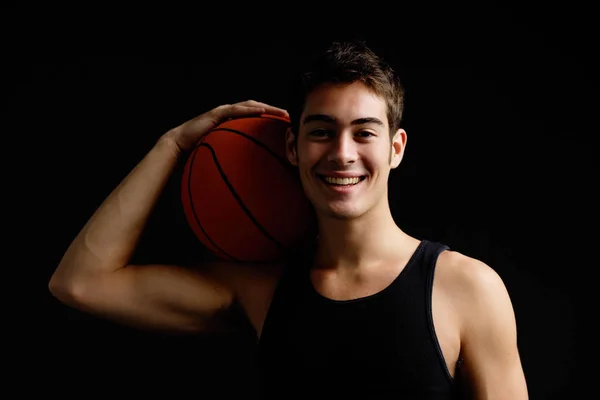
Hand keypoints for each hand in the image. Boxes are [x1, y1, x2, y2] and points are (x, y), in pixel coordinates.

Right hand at [163, 100, 288, 153]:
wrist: (180, 143)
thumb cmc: (201, 150)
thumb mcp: (224, 153)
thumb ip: (236, 157)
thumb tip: (251, 174)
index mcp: (234, 121)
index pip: (256, 116)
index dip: (271, 117)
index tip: (288, 124)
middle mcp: (230, 113)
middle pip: (257, 108)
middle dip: (274, 110)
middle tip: (290, 116)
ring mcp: (223, 111)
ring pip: (249, 105)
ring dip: (267, 107)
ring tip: (281, 112)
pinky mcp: (216, 113)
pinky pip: (236, 110)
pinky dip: (250, 110)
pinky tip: (262, 111)